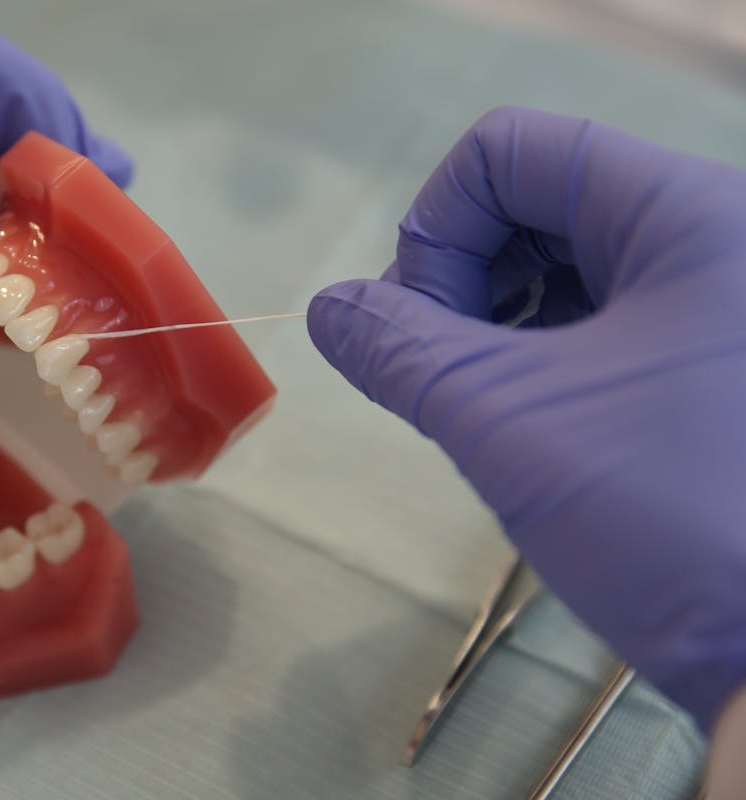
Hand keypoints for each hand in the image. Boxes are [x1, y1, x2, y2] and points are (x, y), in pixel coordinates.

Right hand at [307, 107, 745, 736]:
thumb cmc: (671, 523)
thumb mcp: (507, 423)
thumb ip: (398, 348)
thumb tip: (327, 306)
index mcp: (684, 212)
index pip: (507, 153)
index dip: (435, 231)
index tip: (427, 333)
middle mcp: (715, 235)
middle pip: (535, 201)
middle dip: (462, 281)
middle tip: (447, 376)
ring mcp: (722, 300)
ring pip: (566, 260)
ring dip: (498, 325)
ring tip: (494, 410)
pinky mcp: (718, 358)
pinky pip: (605, 315)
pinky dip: (543, 354)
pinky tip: (536, 423)